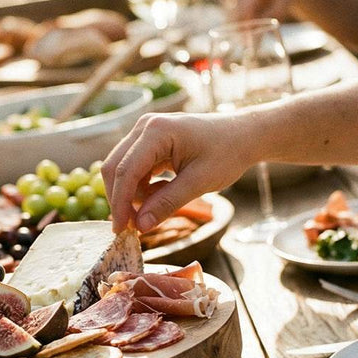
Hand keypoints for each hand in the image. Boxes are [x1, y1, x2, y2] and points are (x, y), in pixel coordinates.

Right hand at [101, 112, 253, 233]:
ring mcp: (145, 133)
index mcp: (157, 132)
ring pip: (122, 171)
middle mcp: (145, 127)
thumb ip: (167, 204)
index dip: (120, 203)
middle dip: (121, 200)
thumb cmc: (227, 153)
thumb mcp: (198, 183)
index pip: (126, 171)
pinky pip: (133, 170)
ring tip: (155, 209)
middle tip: (132, 227)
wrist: (243, 136)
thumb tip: (140, 226)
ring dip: (132, 196)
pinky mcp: (148, 142)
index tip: (120, 230)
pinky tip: (160, 195)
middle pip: (115, 169)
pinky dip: (141, 188)